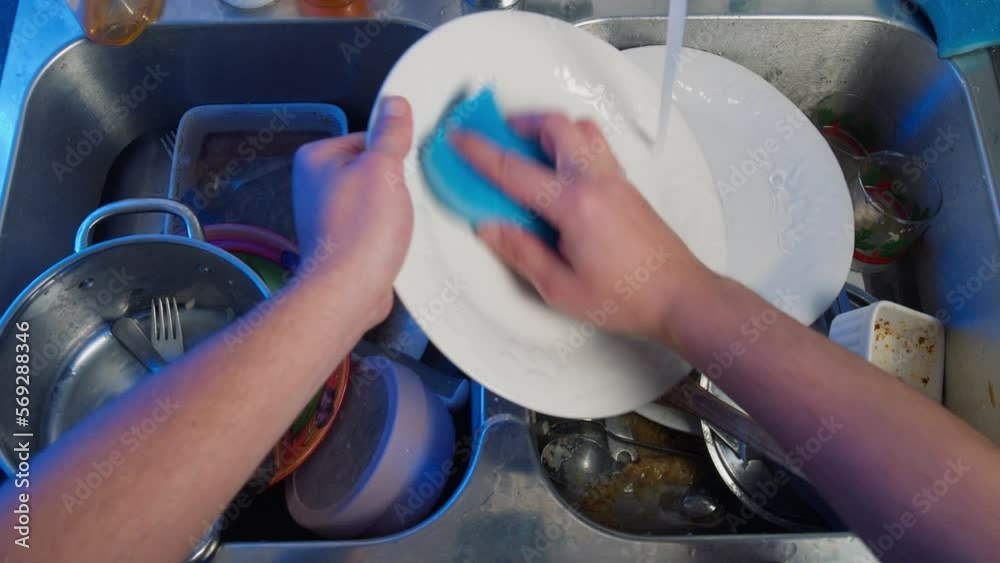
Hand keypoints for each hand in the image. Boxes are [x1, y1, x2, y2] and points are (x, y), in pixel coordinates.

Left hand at [293, 96, 413, 327]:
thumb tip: (395, 105)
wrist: (350, 290)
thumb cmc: (358, 234)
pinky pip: (374, 222)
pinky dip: (388, 228)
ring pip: (376, 196)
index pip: (367, 136)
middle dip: (395, 180)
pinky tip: (395, 238)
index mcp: (317, 158)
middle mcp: (317, 185)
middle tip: (402, 195)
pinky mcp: (344, 238)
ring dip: (394, 207)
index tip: (406, 163)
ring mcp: (329, 214)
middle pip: (372, 166)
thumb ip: (390, 134)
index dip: (393, 150)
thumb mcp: (383, 169)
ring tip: (397, 220)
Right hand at [452, 113, 714, 343]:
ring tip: (529, 149)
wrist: (679, 296)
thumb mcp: (560, 287)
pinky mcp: (628, 186)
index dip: (480, 152)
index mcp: (574, 204)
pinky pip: (597, 146)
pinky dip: (572, 142)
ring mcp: (616, 179)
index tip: (458, 137)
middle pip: (556, 125)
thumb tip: (488, 226)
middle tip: (498, 137)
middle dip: (521, 122)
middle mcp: (596, 181)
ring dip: (551, 128)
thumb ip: (520, 252)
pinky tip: (560, 170)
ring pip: (582, 128)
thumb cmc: (624, 298)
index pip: (515, 170)